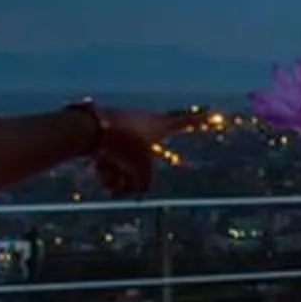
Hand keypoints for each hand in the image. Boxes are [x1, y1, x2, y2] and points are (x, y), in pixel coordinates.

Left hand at [86, 104, 212, 197]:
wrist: (88, 130)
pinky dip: (107, 169)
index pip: (185, 122)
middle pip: (147, 160)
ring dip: (119, 176)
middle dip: (134, 177)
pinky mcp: (106, 138)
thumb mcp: (141, 172)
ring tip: (108, 171)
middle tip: (122, 174)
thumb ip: (144, 184)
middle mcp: (144, 126)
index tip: (213, 112)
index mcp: (159, 125)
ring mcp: (125, 131)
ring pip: (128, 164)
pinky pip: (113, 161)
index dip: (200, 120)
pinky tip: (98, 168)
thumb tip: (136, 189)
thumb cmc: (122, 145)